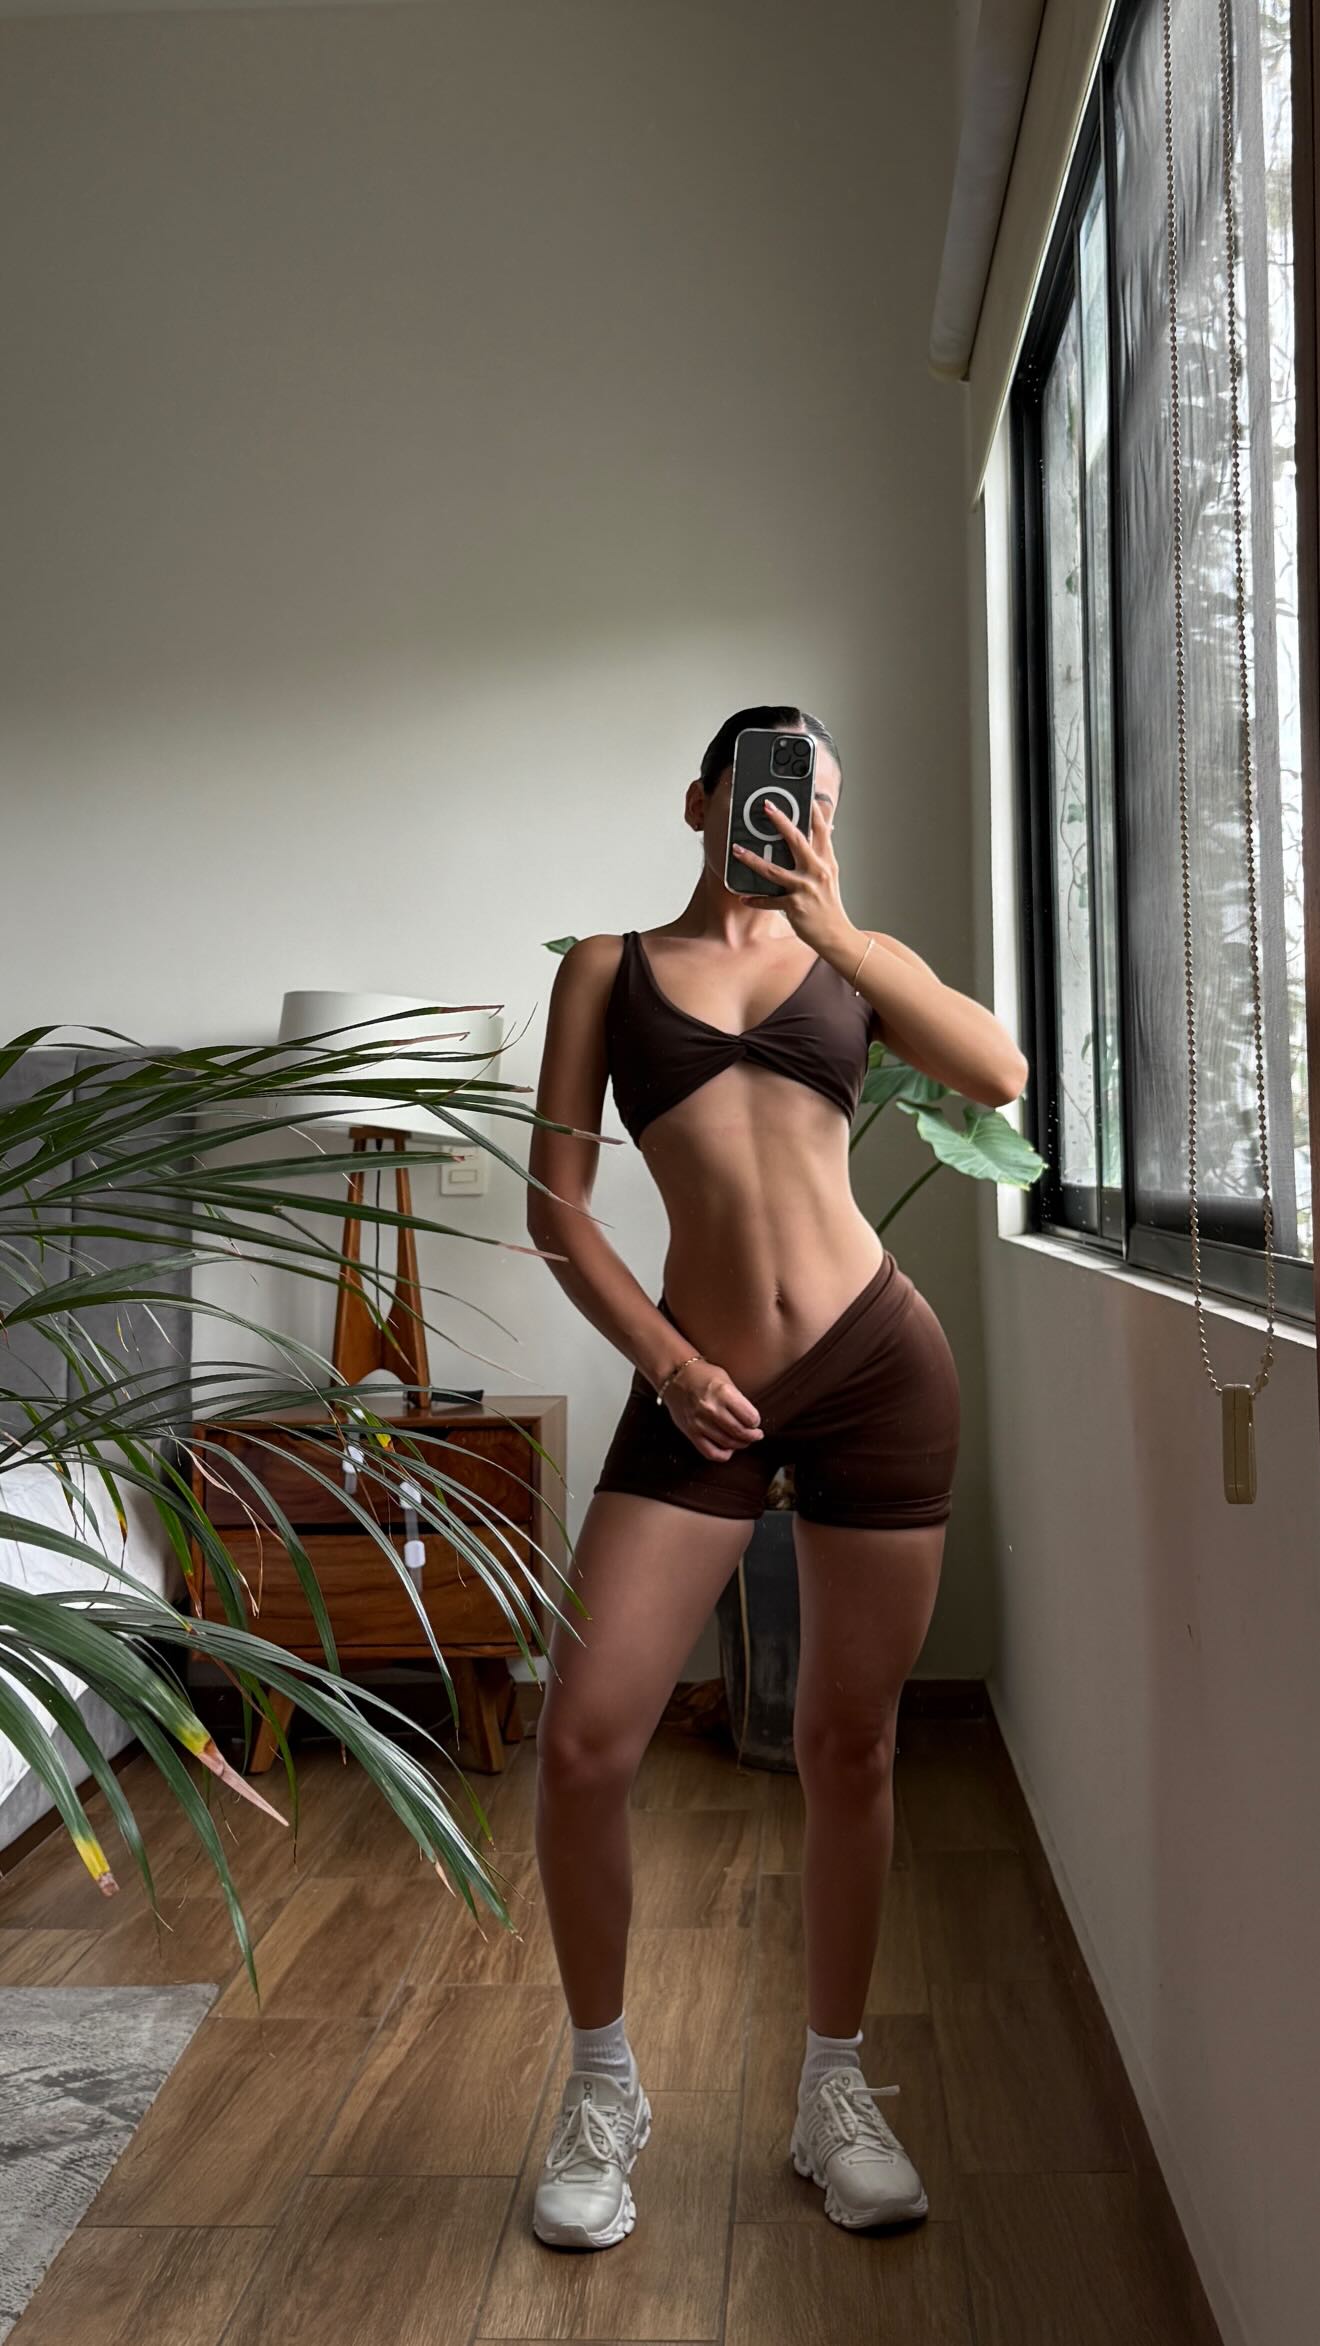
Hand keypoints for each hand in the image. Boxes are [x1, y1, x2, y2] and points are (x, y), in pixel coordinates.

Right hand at [663, 1358, 763, 1461]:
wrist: (675, 1377)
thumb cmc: (701, 1375)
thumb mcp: (725, 1380)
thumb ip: (738, 1400)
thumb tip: (751, 1420)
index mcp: (722, 1392)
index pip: (749, 1417)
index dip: (756, 1421)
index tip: (755, 1421)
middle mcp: (710, 1408)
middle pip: (740, 1432)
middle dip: (752, 1436)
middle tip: (755, 1434)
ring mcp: (699, 1422)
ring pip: (728, 1443)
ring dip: (740, 1444)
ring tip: (744, 1440)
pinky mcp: (691, 1433)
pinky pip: (710, 1452)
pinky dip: (723, 1454)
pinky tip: (728, 1448)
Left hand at [730, 796, 853, 956]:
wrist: (836, 934)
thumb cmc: (829, 904)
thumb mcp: (830, 875)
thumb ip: (822, 853)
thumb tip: (825, 830)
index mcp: (826, 861)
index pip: (820, 830)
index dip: (811, 811)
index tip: (802, 795)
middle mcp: (817, 871)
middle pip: (796, 840)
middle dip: (780, 821)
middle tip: (766, 806)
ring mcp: (805, 888)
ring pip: (774, 870)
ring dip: (752, 859)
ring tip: (737, 850)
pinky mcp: (795, 906)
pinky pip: (770, 901)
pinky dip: (756, 900)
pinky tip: (744, 897)